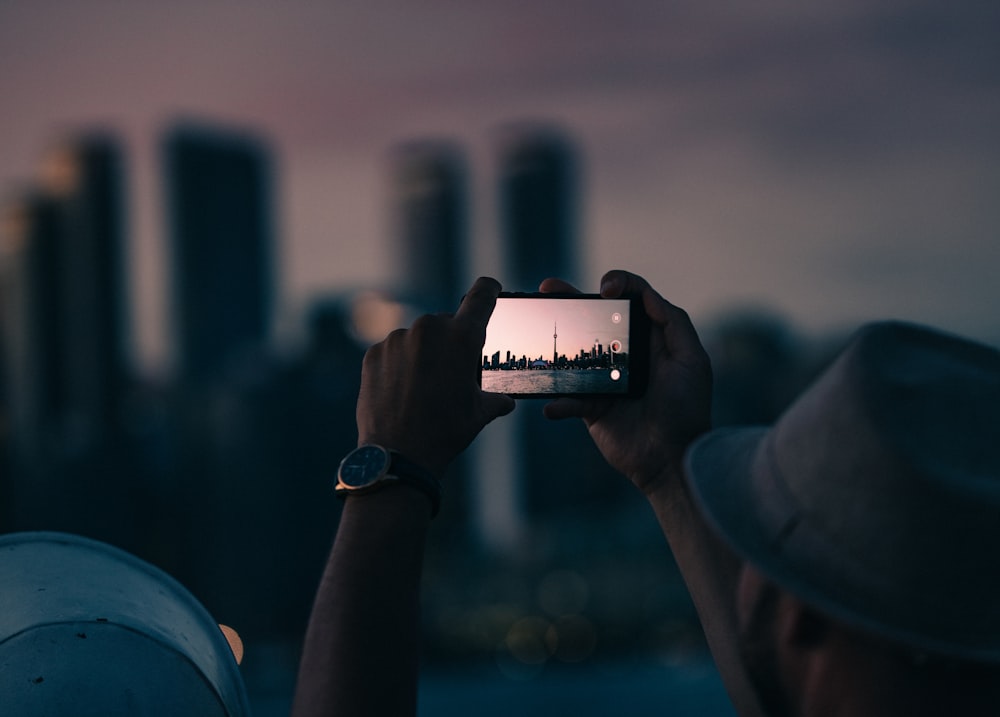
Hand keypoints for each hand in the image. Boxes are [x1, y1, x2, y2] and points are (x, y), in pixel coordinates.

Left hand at [356, 277, 515, 476]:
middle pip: (446, 323)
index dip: (489, 290)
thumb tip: (506, 401)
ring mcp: (398, 339)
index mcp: (462, 337)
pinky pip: (393, 351)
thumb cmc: (445, 432)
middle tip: (449, 375)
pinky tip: (402, 390)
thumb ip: (496, 399)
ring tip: (422, 389)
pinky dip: (399, 365)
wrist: (398, 454)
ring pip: (418, 338)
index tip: (490, 289)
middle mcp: (429, 328)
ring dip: (423, 354)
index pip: (482, 295)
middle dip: (450, 342)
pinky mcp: (374, 352)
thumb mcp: (480, 413)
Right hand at [542, 270, 711, 493]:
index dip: (620, 285)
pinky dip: (558, 402)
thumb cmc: (687, 409)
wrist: (672, 459)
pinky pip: (568, 399)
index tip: (606, 288)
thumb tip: (647, 294)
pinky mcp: (592, 408)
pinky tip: (552, 405)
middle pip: (594, 320)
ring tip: (533, 326)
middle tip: (548, 288)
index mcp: (651, 340)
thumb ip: (674, 323)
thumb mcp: (692, 361)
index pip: (632, 301)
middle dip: (571, 301)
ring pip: (574, 354)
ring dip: (553, 342)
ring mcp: (605, 381)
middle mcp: (625, 356)